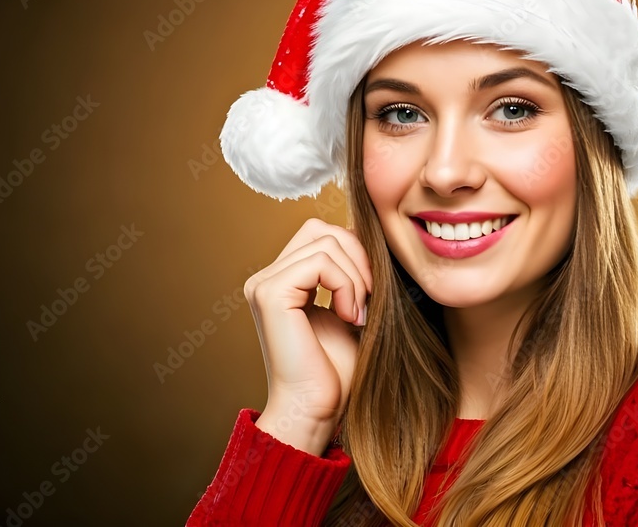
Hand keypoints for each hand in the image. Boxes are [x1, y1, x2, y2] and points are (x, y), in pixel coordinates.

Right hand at [243, 218, 371, 453]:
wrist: (318, 409)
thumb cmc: (338, 370)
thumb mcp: (351, 309)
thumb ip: (352, 274)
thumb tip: (374, 235)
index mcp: (282, 280)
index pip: (322, 234)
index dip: (356, 252)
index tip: (371, 293)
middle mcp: (266, 278)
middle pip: (321, 229)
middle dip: (358, 257)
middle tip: (369, 299)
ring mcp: (264, 284)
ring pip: (325, 242)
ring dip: (356, 276)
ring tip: (359, 313)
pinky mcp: (270, 293)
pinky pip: (320, 262)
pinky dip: (346, 285)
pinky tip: (350, 316)